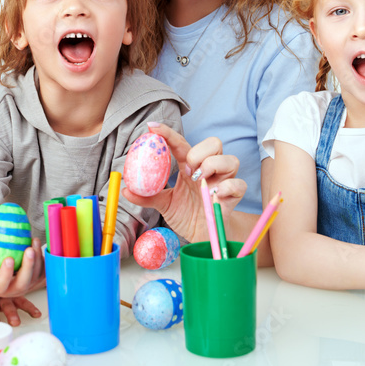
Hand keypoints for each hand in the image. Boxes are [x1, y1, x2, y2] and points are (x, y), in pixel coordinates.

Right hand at [0, 238, 44, 298]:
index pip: (1, 285)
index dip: (6, 274)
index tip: (8, 258)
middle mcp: (12, 290)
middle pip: (23, 283)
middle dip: (28, 267)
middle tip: (29, 250)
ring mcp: (25, 285)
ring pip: (35, 276)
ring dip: (37, 259)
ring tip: (33, 241)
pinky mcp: (35, 279)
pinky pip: (42, 271)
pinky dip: (42, 258)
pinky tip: (36, 243)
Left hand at [122, 122, 245, 242]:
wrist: (203, 238)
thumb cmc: (186, 215)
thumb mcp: (164, 204)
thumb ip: (147, 196)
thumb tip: (126, 188)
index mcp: (190, 167)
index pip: (181, 144)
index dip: (168, 133)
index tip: (152, 127)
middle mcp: (209, 170)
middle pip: (214, 143)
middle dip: (200, 151)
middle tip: (187, 167)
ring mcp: (223, 182)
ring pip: (231, 159)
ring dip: (214, 165)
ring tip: (200, 179)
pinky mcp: (233, 198)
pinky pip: (238, 184)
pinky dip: (228, 187)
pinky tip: (215, 195)